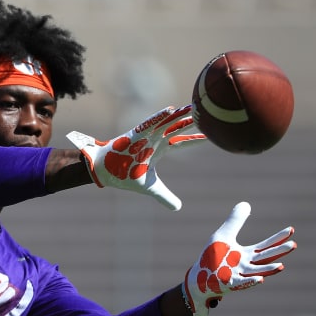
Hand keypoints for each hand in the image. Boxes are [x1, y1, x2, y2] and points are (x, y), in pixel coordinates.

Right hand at [66, 105, 205, 210]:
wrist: (105, 171)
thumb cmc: (125, 175)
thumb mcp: (150, 188)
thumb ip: (165, 197)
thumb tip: (178, 208)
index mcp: (158, 150)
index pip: (181, 143)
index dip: (194, 140)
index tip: (210, 136)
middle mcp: (154, 140)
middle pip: (176, 129)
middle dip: (190, 122)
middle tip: (205, 114)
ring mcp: (145, 136)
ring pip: (165, 123)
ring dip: (178, 115)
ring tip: (192, 107)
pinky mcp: (135, 134)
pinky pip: (149, 123)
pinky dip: (159, 116)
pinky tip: (171, 109)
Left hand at [183, 202, 296, 315]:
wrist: (200, 278)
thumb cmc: (213, 257)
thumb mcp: (224, 235)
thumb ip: (235, 221)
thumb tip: (246, 204)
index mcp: (247, 255)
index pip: (265, 246)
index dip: (278, 238)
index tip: (291, 230)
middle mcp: (246, 266)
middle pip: (265, 258)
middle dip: (278, 252)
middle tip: (293, 245)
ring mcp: (239, 276)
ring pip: (256, 272)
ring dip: (269, 269)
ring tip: (281, 266)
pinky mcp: (228, 284)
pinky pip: (241, 283)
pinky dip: (250, 281)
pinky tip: (260, 279)